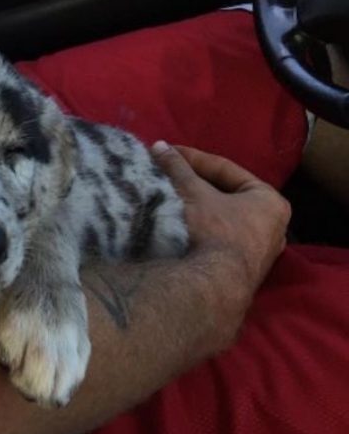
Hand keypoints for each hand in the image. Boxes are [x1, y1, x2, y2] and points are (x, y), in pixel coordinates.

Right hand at [151, 142, 290, 298]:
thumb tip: (159, 146)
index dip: (194, 159)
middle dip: (195, 183)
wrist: (213, 287)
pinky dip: (201, 227)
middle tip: (169, 173)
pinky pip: (219, 238)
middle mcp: (273, 227)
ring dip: (197, 206)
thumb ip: (178, 167)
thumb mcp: (193, 192)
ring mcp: (259, 253)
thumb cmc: (213, 230)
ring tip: (171, 196)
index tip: (169, 153)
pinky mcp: (242, 272)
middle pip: (226, 194)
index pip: (226, 170)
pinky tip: (180, 224)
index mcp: (270, 201)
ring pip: (222, 218)